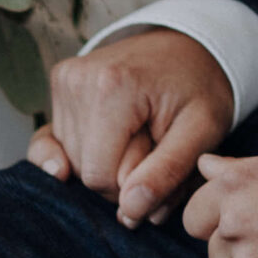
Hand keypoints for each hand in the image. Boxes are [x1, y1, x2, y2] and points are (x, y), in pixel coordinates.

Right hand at [29, 29, 234, 227]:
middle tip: (154, 146)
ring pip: (70, 160)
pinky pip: (54, 143)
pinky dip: (82, 151)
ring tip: (139, 134)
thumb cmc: (199, 88)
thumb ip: (167, 174)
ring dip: (107, 161)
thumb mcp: (203, 132)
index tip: (160, 162)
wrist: (190, 45)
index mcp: (112, 88)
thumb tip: (129, 212)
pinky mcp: (59, 85)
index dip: (132, 186)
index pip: (99, 177)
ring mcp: (64, 81)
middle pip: (83, 170)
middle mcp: (77, 81)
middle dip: (120, 173)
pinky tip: (104, 143)